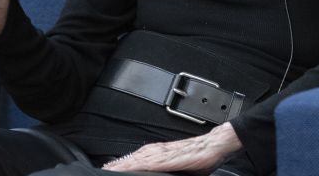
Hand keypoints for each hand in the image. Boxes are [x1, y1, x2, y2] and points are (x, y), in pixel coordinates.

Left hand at [103, 122, 241, 173]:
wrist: (215, 145)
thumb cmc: (202, 156)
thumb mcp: (182, 165)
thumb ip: (169, 169)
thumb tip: (164, 174)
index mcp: (162, 152)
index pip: (138, 158)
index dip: (124, 163)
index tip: (111, 168)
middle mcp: (160, 151)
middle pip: (134, 157)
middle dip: (118, 164)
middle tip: (103, 169)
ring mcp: (164, 153)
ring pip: (138, 159)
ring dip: (122, 164)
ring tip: (109, 169)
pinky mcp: (170, 158)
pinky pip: (149, 162)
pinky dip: (136, 164)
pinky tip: (128, 167)